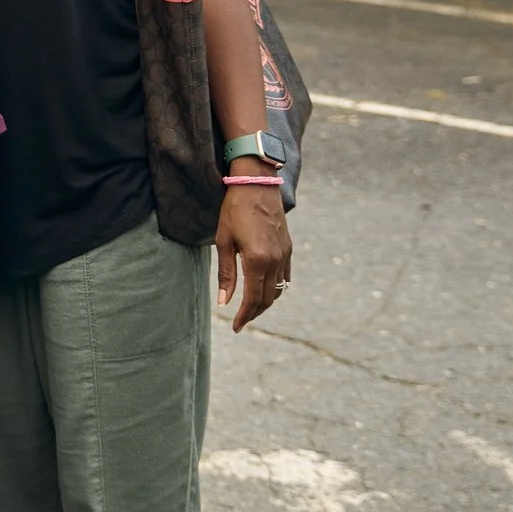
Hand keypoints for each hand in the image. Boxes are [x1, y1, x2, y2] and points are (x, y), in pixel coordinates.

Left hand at [214, 180, 290, 332]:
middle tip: (241, 321)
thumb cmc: (234, 210)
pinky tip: (264, 289)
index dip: (244, 316)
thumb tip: (223, 302)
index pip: (252, 299)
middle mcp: (275, 261)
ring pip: (278, 290)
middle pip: (267, 299)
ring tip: (250, 308)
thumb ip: (225, 274)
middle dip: (254, 313)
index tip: (236, 327)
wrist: (256, 185)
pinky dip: (275, 288)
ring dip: (264, 302)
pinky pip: (285, 277)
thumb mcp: (224, 241)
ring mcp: (285, 255)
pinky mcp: (288, 248)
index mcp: (257, 260)